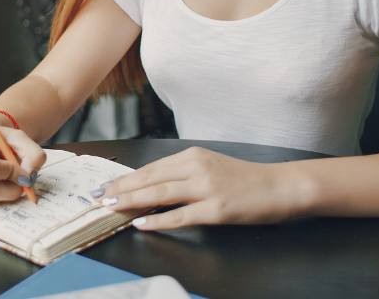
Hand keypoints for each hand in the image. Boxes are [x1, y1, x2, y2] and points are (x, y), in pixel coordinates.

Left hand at [94, 147, 301, 228]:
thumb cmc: (245, 179)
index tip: (107, 184)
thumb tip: (152, 183)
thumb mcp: (210, 166)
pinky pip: (181, 215)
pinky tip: (141, 222)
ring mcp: (207, 188)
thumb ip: (183, 172)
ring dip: (132, 200)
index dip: (126, 177)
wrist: (279, 186)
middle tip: (99, 196)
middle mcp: (196, 167)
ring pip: (160, 193)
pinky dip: (158, 219)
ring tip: (111, 206)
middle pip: (150, 178)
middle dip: (121, 187)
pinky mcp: (216, 209)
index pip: (151, 167)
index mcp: (193, 155)